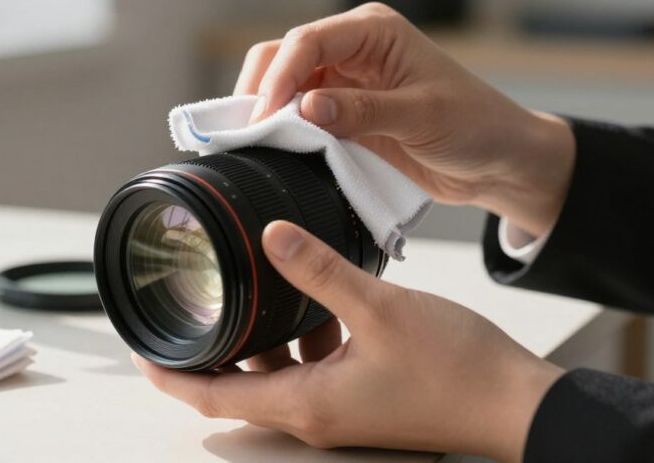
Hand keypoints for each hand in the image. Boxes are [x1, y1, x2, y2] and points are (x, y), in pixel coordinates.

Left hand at [134, 221, 563, 461]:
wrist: (514, 402)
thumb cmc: (454, 367)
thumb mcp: (377, 306)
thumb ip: (318, 269)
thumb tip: (271, 237)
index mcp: (305, 403)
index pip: (210, 399)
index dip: (169, 375)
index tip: (139, 349)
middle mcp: (314, 415)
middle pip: (236, 388)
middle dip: (207, 352)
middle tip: (189, 307)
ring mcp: (339, 411)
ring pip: (276, 376)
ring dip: (259, 341)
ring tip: (248, 291)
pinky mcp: (361, 399)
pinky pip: (311, 371)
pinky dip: (299, 341)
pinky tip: (314, 302)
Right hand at [235, 3, 574, 236]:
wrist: (498, 161)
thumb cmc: (475, 125)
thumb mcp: (422, 116)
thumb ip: (363, 111)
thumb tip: (307, 108)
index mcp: (373, 31)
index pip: (308, 41)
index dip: (280, 75)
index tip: (264, 114)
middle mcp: (352, 50)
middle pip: (284, 57)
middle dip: (261, 89)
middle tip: (249, 130)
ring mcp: (344, 84)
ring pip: (284, 88)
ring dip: (267, 113)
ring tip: (254, 144)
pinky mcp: (342, 116)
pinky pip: (298, 118)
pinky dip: (282, 133)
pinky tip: (273, 151)